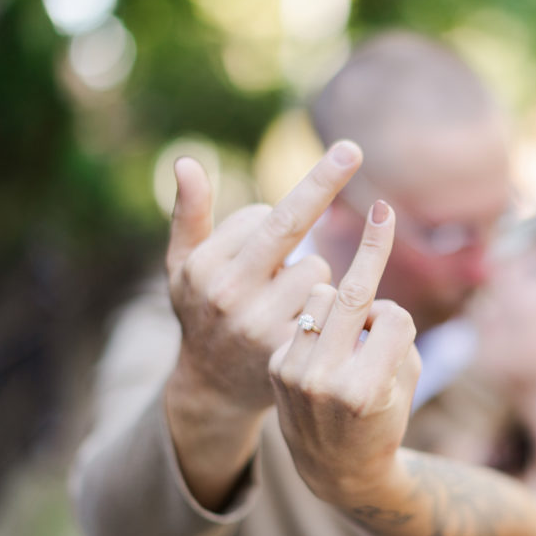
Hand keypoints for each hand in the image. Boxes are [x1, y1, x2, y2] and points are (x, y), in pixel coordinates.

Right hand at [163, 142, 361, 509]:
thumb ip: (188, 213)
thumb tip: (186, 161)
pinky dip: (329, 306)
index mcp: (205, 266)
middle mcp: (229, 293)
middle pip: (292, 227)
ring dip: (316, 274)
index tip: (278, 219)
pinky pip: (329, 307)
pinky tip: (313, 318)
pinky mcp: (291, 350)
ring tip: (292, 295)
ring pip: (317, 269)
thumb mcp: (182, 265)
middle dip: (324, 183)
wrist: (213, 387)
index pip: (262, 215)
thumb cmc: (201, 310)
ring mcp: (261, 324)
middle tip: (353, 147)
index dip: (277, 214)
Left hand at [269, 200, 421, 503]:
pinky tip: (320, 337)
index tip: (399, 303)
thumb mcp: (407, 380)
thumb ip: (394, 335)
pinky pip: (303, 311)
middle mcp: (325, 382)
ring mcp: (294, 373)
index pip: (393, 317)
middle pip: (353, 295)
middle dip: (371, 247)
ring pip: (321, 296)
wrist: (337, 468)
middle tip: (382, 206)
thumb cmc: (386, 417)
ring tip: (343, 329)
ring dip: (339, 299)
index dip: (399, 319)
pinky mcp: (276, 365)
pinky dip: (318, 312)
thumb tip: (363, 297)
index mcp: (365, 391)